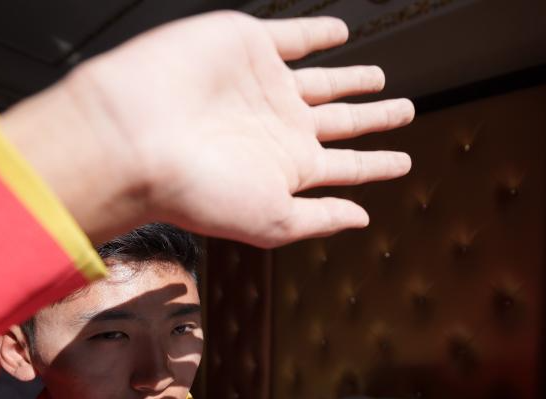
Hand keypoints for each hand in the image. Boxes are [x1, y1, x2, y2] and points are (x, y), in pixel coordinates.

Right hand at [0, 11, 412, 247]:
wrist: (138, 135)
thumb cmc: (198, 190)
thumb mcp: (272, 219)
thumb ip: (319, 218)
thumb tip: (363, 219)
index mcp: (287, 169)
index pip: (345, 168)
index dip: (377, 165)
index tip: (406, 163)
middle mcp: (279, 128)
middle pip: (342, 123)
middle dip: (375, 119)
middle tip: (406, 111)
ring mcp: (265, 86)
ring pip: (324, 81)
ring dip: (353, 79)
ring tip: (379, 78)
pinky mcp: (250, 46)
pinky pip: (294, 37)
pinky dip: (318, 33)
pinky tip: (340, 33)